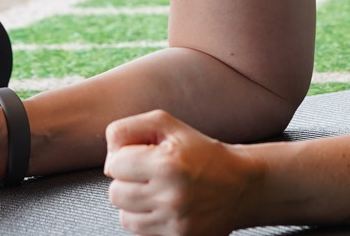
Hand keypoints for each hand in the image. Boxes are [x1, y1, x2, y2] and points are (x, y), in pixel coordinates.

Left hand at [104, 111, 259, 235]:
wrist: (240, 186)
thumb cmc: (200, 152)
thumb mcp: (167, 125)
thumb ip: (129, 128)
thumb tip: (108, 155)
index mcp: (167, 163)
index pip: (113, 165)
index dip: (123, 158)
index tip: (140, 156)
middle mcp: (171, 196)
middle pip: (115, 193)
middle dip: (127, 181)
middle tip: (148, 174)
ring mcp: (175, 222)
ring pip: (124, 217)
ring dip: (134, 204)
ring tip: (155, 191)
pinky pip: (140, 233)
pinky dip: (145, 220)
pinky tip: (162, 207)